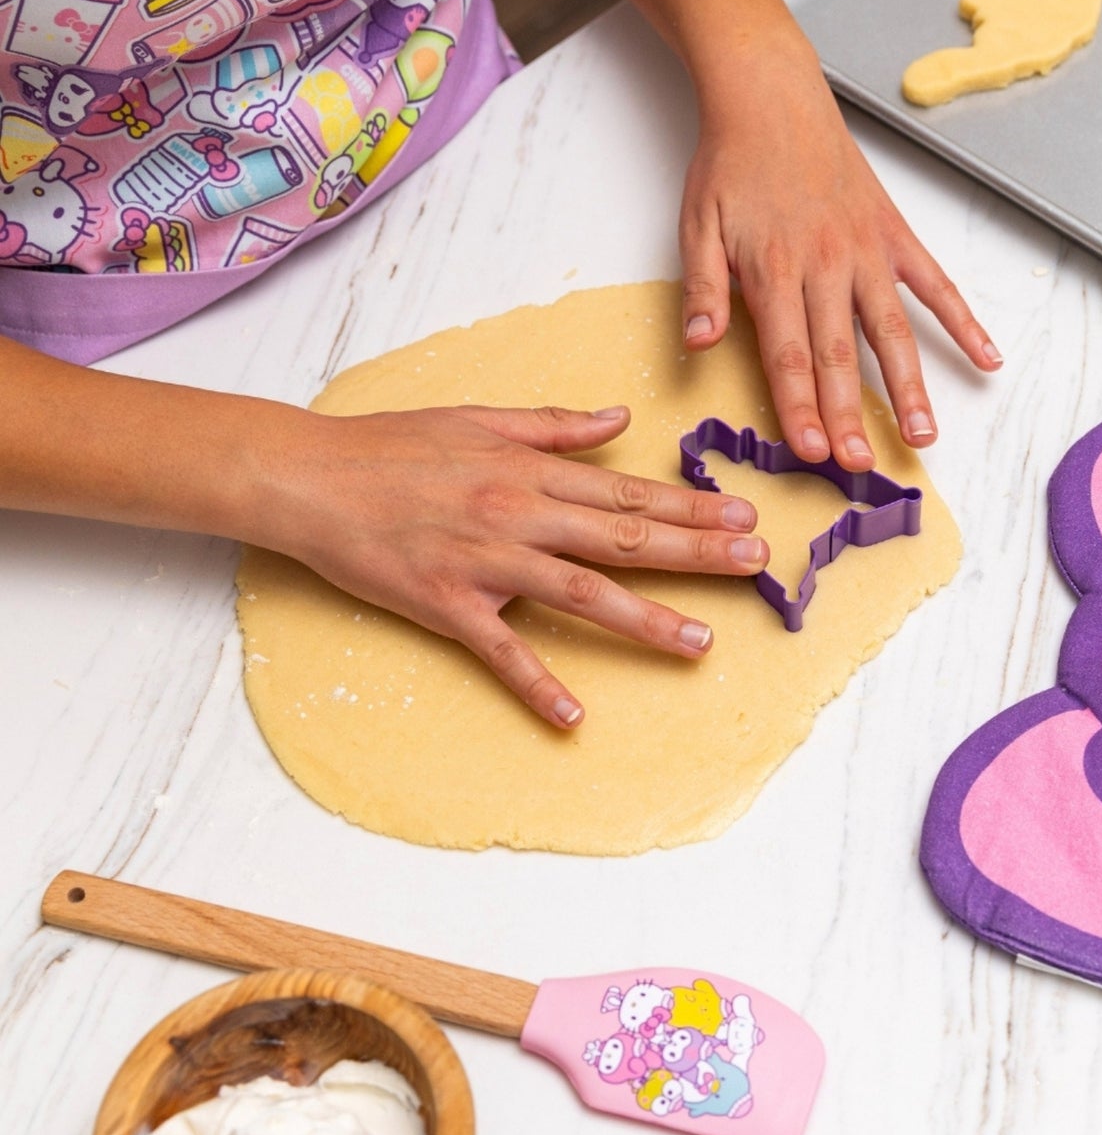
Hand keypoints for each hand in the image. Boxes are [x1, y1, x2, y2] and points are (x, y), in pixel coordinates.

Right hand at [259, 403, 766, 726]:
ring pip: (582, 594)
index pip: (628, 492)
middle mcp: (520, 514)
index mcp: (531, 471)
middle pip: (625, 537)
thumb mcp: (481, 418)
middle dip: (697, 551)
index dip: (690, 506)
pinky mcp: (446, 605)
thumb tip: (621, 419)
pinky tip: (574, 717)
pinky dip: (537, 684)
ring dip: (646, 619)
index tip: (742, 516)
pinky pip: (500, 651)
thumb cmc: (393, 445)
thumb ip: (555, 424)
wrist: (312, 476)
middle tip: (756, 564)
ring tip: (701, 642)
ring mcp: (486, 563)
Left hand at [678, 34, 1001, 469]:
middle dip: (849, 415)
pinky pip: (936, 283)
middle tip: (859, 466)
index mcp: (775, 269)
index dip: (799, 407)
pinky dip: (964, 321)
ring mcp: (867, 250)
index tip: (811, 452)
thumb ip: (704, 289)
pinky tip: (987, 359)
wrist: (771, 96)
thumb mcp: (697, 224)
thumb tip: (699, 345)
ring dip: (909, 387)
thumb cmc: (730, 164)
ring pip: (892, 330)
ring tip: (923, 436)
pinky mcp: (894, 234)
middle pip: (839, 355)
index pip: (788, 355)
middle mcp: (827, 264)